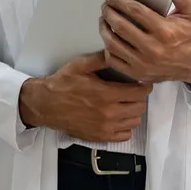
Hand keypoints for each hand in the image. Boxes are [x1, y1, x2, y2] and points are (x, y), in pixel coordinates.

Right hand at [19, 52, 151, 143]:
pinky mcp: (100, 137)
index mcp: (106, 94)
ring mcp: (105, 128)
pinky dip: (125, 126)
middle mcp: (109, 113)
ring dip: (133, 112)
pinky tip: (118, 117)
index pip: (140, 92)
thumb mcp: (81, 65)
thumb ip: (102, 58)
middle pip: (140, 107)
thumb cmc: (63, 84)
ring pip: (134, 121)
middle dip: (140, 98)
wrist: (46, 105)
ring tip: (126, 104)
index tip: (141, 82)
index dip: (144, 85)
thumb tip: (119, 52)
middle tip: (133, 92)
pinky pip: (125, 135)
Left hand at [98, 0, 190, 84]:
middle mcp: (153, 49)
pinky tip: (108, 38)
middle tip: (105, 6)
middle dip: (109, 13)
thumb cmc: (188, 35)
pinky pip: (114, 60)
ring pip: (114, 43)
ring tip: (104, 19)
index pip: (136, 11)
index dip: (121, 1)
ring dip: (104, 29)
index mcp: (165, 31)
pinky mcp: (137, 74)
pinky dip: (107, 48)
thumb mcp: (190, 12)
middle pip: (121, 26)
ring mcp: (143, 63)